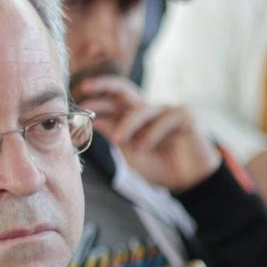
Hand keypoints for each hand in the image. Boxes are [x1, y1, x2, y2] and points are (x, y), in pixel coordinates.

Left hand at [76, 74, 221, 192]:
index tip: (77, 101)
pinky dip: (152, 133)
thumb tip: (93, 119)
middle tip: (86, 86)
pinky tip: (147, 147)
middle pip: (124, 88)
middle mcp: (149, 110)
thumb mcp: (131, 153)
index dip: (95, 100)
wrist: (189, 182)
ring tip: (120, 140)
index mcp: (134, 119)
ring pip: (141, 109)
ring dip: (128, 124)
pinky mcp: (185, 115)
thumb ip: (115, 135)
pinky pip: (164, 119)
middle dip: (104, 84)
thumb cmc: (161, 168)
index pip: (112, 103)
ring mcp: (166, 110)